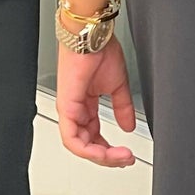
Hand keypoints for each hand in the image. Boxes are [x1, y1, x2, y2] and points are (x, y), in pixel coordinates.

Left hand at [57, 39, 136, 166]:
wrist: (93, 35)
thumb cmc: (99, 50)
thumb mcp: (117, 86)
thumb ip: (122, 108)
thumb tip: (128, 126)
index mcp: (85, 106)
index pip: (94, 137)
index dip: (109, 150)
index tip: (126, 154)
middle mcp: (75, 110)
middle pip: (87, 145)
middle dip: (108, 157)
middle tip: (125, 159)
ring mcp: (69, 110)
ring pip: (79, 146)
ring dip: (101, 156)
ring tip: (120, 157)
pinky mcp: (66, 107)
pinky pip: (72, 138)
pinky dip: (88, 149)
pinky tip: (104, 152)